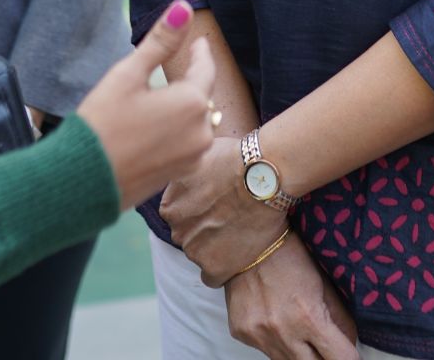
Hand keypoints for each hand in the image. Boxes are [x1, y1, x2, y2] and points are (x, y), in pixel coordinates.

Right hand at [77, 0, 218, 209]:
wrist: (83, 181)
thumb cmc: (102, 124)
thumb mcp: (129, 75)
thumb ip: (161, 41)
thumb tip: (183, 7)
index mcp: (192, 102)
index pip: (204, 68)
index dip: (200, 52)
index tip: (198, 42)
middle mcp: (201, 131)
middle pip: (201, 95)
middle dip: (191, 80)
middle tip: (181, 66)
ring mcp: (193, 156)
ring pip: (197, 121)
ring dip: (186, 107)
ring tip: (168, 96)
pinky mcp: (181, 174)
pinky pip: (188, 143)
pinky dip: (179, 130)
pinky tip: (158, 127)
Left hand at [161, 134, 285, 284]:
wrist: (264, 173)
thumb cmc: (236, 156)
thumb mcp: (199, 155)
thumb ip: (187, 170)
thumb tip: (184, 163)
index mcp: (170, 206)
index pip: (179, 218)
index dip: (200, 211)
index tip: (217, 206)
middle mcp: (177, 230)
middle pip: (189, 237)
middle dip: (206, 230)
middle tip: (232, 218)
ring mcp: (194, 250)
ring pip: (202, 256)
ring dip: (217, 248)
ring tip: (242, 231)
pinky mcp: (215, 267)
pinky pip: (213, 278)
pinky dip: (225, 269)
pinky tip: (240, 253)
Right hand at [226, 237, 357, 359]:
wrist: (246, 241)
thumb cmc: (289, 254)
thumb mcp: (323, 283)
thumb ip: (339, 318)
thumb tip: (349, 342)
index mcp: (308, 317)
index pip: (340, 358)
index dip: (348, 356)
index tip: (347, 352)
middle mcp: (282, 332)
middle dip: (323, 357)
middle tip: (324, 344)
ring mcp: (259, 336)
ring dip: (299, 352)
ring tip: (298, 326)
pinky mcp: (241, 334)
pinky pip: (265, 350)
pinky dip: (275, 341)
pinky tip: (275, 318)